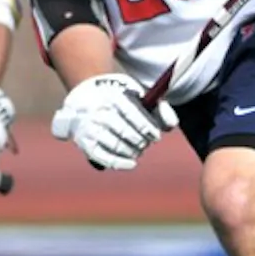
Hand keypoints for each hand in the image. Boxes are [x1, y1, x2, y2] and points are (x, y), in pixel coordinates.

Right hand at [50, 73, 178, 170]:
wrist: (83, 97)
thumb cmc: (118, 97)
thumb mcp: (136, 93)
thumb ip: (158, 107)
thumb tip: (171, 125)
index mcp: (112, 96)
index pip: (131, 113)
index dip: (147, 127)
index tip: (156, 136)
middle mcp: (98, 111)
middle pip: (124, 131)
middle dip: (140, 141)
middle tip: (146, 143)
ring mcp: (89, 128)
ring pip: (116, 145)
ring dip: (133, 152)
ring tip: (138, 149)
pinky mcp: (84, 143)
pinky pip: (103, 157)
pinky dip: (119, 163)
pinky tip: (132, 163)